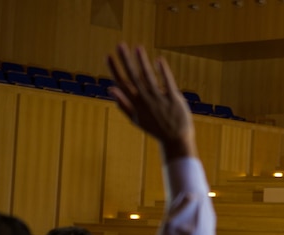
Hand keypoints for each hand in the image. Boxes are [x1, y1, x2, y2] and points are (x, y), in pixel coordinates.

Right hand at [107, 43, 195, 160]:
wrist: (176, 140)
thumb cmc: (156, 128)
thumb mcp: (136, 119)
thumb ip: (123, 104)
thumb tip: (110, 88)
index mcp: (136, 104)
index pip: (122, 83)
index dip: (114, 69)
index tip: (108, 55)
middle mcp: (146, 101)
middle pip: (133, 77)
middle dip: (126, 61)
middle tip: (120, 44)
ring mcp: (160, 100)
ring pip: (149, 78)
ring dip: (142, 62)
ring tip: (138, 47)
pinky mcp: (174, 99)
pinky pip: (168, 83)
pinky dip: (163, 71)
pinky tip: (159, 60)